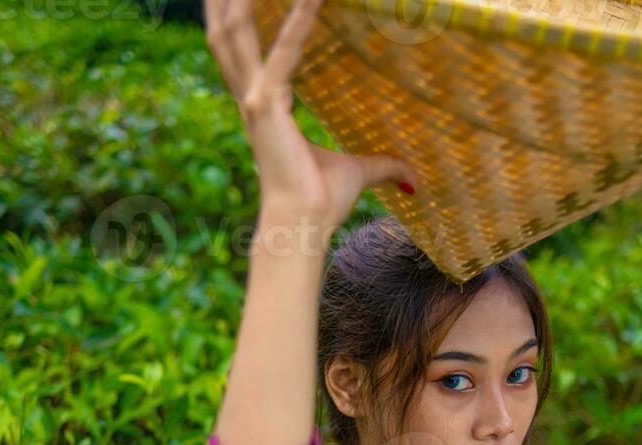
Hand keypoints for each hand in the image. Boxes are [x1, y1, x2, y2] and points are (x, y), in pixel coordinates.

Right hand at [203, 0, 416, 232]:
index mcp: (265, 104)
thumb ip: (384, 165)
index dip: (247, 13)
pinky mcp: (265, 108)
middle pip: (227, 31)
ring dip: (238, 0)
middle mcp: (251, 97)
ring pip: (234, 32)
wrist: (304, 226)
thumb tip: (413, 177)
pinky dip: (298, 21)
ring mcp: (254, 100)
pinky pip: (284, 54)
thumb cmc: (322, 204)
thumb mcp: (359, 174)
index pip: (248, 47)